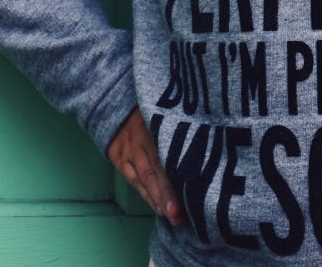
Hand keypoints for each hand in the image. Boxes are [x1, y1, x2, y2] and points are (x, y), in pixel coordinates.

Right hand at [107, 107, 185, 226]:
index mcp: (154, 124)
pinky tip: (157, 207)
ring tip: (171, 216)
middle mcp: (139, 140)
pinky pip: (133, 180)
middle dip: (167, 195)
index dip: (176, 174)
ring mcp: (127, 151)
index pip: (166, 152)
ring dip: (157, 199)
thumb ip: (180, 126)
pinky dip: (145, 195)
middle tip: (178, 215)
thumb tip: (206, 144)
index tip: (188, 193)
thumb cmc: (150, 110)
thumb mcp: (165, 111)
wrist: (115, 106)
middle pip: (154, 170)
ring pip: (143, 178)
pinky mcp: (119, 159)